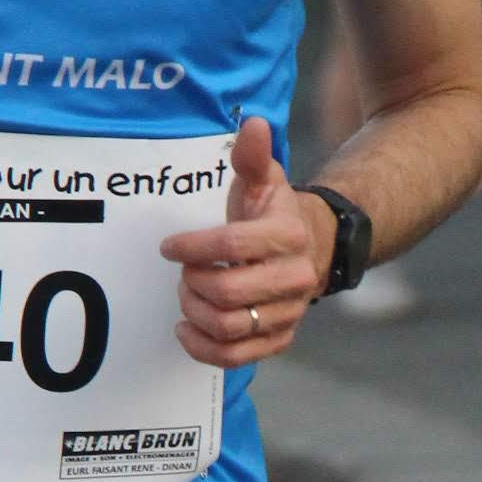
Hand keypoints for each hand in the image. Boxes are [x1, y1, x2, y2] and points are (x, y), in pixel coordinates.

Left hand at [162, 113, 330, 364]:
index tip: (170, 246)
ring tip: (188, 292)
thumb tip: (252, 124)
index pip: (231, 247)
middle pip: (227, 293)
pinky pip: (235, 357)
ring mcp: (288, 313)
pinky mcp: (279, 339)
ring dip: (194, 310)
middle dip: (193, 281)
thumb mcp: (263, 180)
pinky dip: (202, 347)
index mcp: (288, 235)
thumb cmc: (272, 214)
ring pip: (227, 327)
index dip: (191, 247)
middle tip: (184, 270)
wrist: (311, 249)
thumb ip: (252, 156)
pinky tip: (186, 327)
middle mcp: (295, 278)